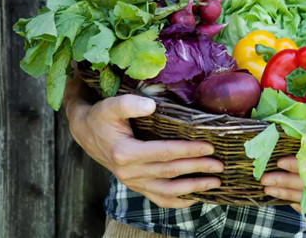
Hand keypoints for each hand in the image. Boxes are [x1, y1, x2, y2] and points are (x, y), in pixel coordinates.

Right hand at [63, 75, 223, 208]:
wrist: (85, 132)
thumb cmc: (102, 116)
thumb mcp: (111, 105)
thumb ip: (129, 104)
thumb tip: (152, 106)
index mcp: (125, 153)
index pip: (164, 153)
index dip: (188, 150)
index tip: (209, 147)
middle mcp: (129, 172)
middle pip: (170, 172)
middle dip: (197, 169)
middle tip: (220, 165)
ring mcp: (132, 182)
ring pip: (167, 190)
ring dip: (193, 188)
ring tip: (215, 183)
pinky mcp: (135, 185)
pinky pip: (158, 198)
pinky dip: (178, 201)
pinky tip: (195, 198)